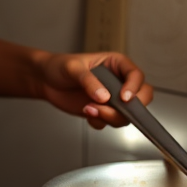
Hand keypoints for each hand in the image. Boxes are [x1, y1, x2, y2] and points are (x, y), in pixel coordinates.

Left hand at [34, 51, 152, 128]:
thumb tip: (104, 97)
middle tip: (107, 110)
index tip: (123, 98)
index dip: (134, 88)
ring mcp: (112, 98)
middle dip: (128, 108)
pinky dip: (100, 121)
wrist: (45, 81)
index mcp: (116, 64)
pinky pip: (111, 122)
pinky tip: (87, 112)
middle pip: (141, 98)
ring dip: (110, 117)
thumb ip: (89, 81)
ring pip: (127, 114)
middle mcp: (118, 81)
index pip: (136, 75)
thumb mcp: (72, 68)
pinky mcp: (104, 111)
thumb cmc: (59, 66)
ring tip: (88, 109)